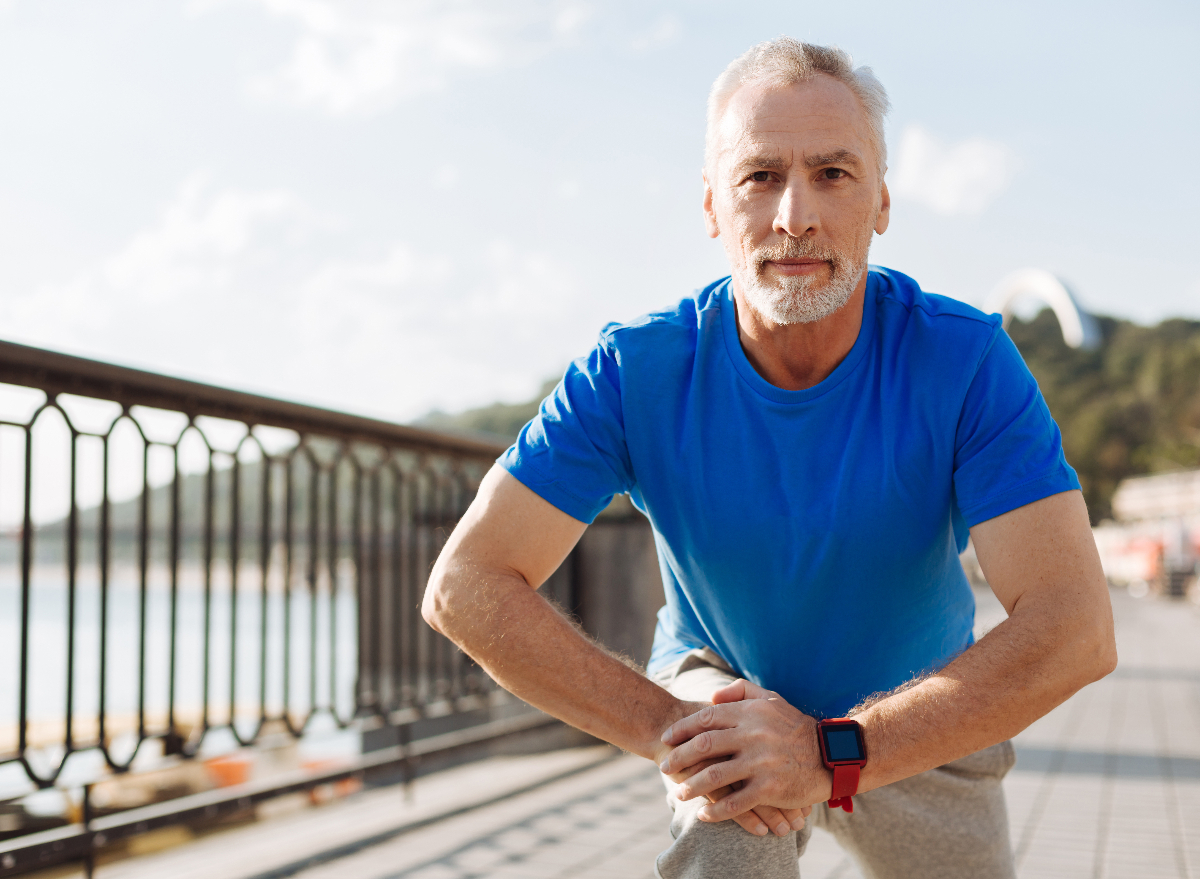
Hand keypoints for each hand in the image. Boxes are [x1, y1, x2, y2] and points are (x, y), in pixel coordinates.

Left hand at [658, 679, 831, 821]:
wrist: (832, 756)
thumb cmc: (796, 727)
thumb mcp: (771, 699)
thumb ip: (740, 692)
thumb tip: (711, 698)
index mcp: (750, 714)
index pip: (706, 719)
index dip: (681, 729)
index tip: (666, 739)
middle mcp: (753, 736)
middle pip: (704, 746)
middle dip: (679, 757)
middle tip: (664, 768)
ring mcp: (761, 763)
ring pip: (714, 776)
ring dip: (691, 787)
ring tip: (678, 794)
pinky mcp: (770, 788)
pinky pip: (736, 803)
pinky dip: (716, 811)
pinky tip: (704, 815)